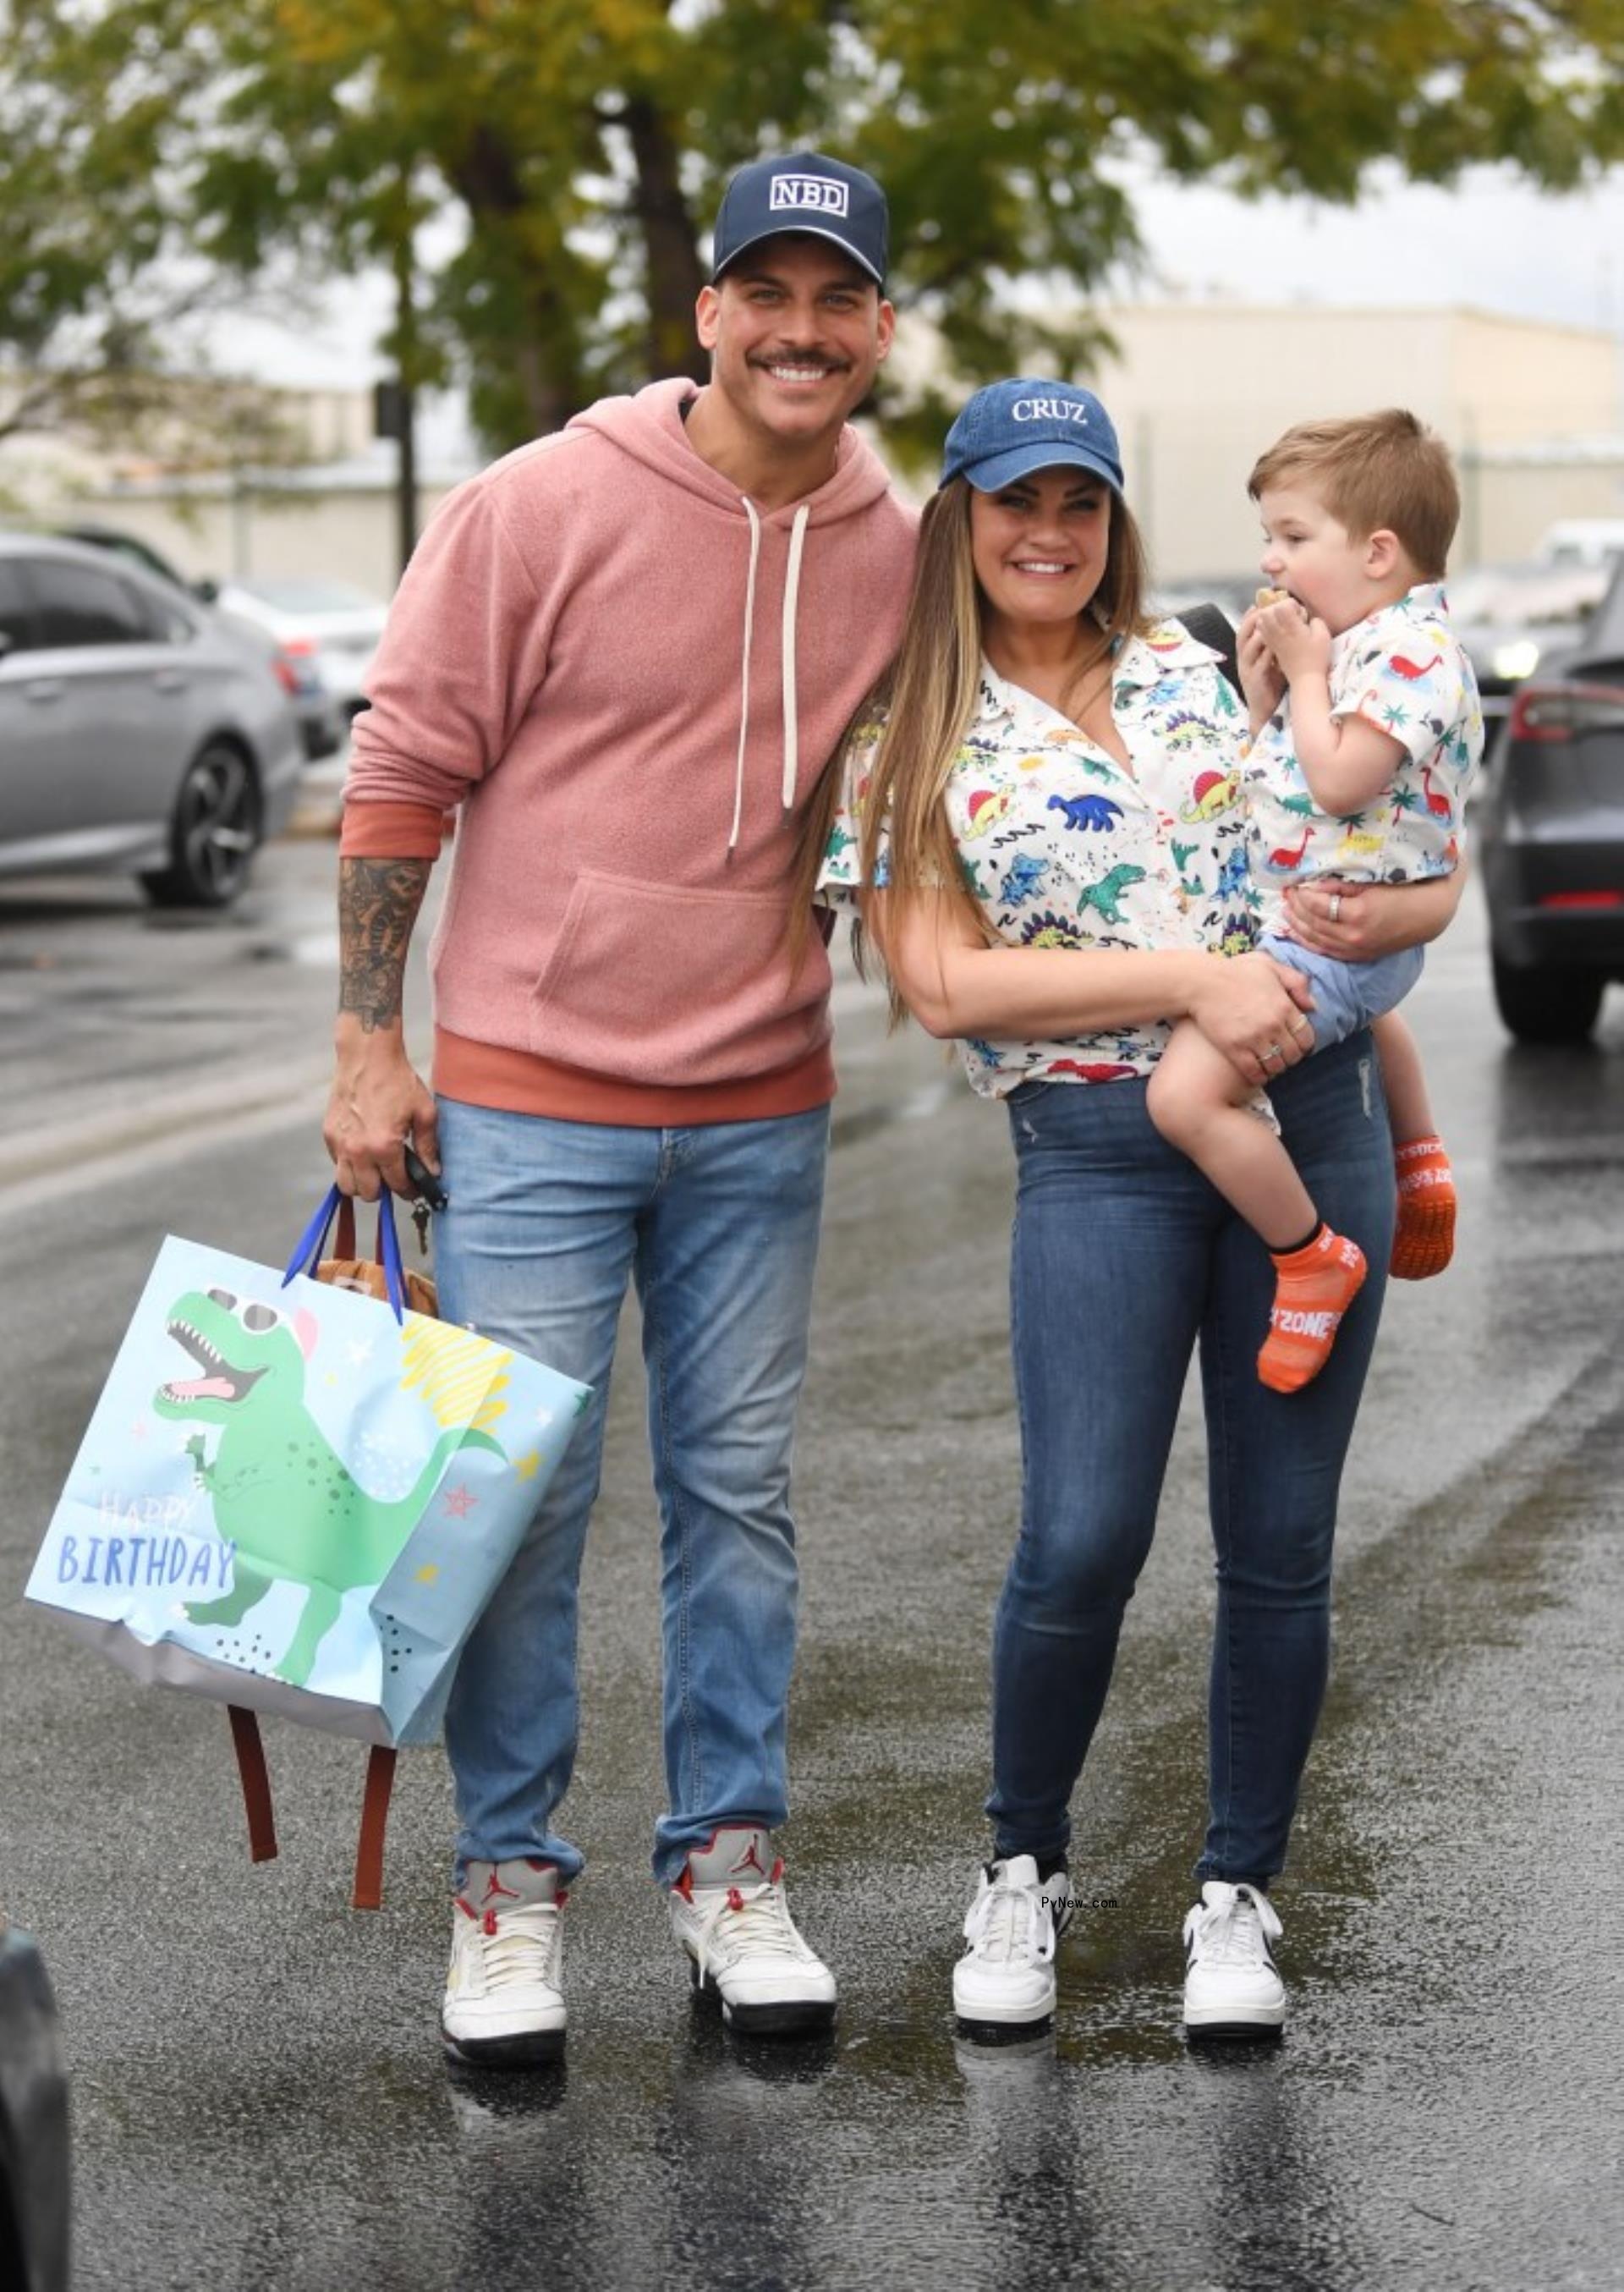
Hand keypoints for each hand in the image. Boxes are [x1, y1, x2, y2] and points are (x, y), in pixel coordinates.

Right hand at [324, 1021, 438, 1202]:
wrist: (367, 1056)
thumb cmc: (398, 1081)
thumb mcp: (424, 1112)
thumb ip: (429, 1146)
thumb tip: (433, 1172)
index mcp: (384, 1146)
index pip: (397, 1185)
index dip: (410, 1190)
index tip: (415, 1188)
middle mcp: (358, 1150)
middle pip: (368, 1193)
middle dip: (384, 1190)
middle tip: (394, 1177)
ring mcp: (340, 1144)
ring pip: (346, 1186)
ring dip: (362, 1184)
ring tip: (376, 1170)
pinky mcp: (328, 1135)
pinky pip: (336, 1165)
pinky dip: (349, 1166)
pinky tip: (363, 1151)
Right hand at [1186, 951, 1317, 1084]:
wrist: (1201, 983)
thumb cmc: (1234, 971)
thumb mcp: (1269, 966)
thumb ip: (1296, 982)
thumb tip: (1311, 1006)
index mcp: (1284, 1006)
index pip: (1306, 1037)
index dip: (1304, 1045)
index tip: (1297, 1047)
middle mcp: (1273, 1025)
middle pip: (1293, 1054)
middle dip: (1291, 1059)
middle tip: (1283, 1057)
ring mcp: (1254, 1038)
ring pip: (1275, 1066)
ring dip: (1275, 1069)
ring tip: (1270, 1067)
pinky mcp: (1234, 1049)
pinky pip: (1254, 1072)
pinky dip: (1259, 1077)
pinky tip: (1257, 1074)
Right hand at [1236, 609, 1284, 729]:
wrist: (1265, 711)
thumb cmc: (1272, 684)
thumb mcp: (1272, 660)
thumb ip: (1274, 645)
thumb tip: (1286, 627)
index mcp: (1247, 654)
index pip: (1244, 631)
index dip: (1249, 617)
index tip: (1257, 604)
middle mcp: (1244, 660)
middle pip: (1243, 636)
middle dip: (1252, 621)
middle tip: (1264, 610)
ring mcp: (1247, 670)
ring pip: (1248, 648)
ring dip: (1259, 635)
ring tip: (1270, 625)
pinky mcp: (1254, 681)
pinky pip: (1259, 664)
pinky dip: (1266, 655)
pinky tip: (1275, 648)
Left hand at [1258, 597, 1329, 683]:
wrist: (1305, 679)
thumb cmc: (1316, 657)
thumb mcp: (1323, 635)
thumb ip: (1316, 621)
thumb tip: (1308, 617)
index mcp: (1291, 627)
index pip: (1281, 606)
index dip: (1290, 603)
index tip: (1299, 611)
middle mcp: (1278, 632)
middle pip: (1265, 612)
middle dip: (1275, 607)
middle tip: (1286, 613)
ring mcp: (1272, 641)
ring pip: (1260, 622)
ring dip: (1269, 617)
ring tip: (1280, 620)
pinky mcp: (1271, 648)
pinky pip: (1262, 633)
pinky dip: (1266, 628)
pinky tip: (1277, 630)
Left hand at [1282, 872, 1464, 958]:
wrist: (1427, 916)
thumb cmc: (1402, 891)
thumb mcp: (1371, 882)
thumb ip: (1340, 885)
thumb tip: (1312, 885)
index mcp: (1357, 914)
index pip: (1317, 905)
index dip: (1302, 894)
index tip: (1292, 884)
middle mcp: (1353, 937)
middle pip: (1312, 923)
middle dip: (1295, 908)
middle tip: (1284, 894)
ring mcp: (1354, 949)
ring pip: (1315, 939)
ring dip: (1296, 925)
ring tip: (1285, 911)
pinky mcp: (1356, 956)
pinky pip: (1324, 951)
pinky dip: (1307, 941)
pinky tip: (1296, 932)